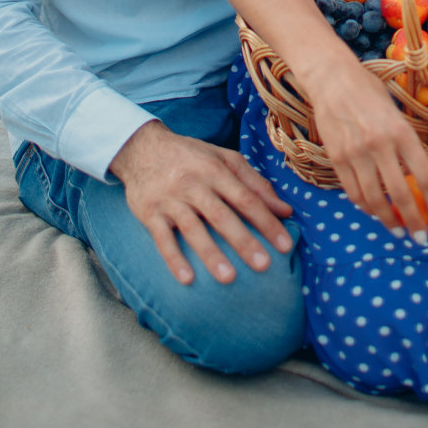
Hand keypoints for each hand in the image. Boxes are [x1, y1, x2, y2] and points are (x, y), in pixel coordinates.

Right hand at [109, 119, 294, 285]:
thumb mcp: (224, 159)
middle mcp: (194, 184)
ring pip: (193, 229)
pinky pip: (162, 239)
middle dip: (243, 241)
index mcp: (216, 170)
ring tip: (229, 278)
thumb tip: (285, 210)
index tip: (285, 246)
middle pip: (222, 215)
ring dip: (211, 254)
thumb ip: (255, 183)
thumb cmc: (192, 157)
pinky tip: (187, 279)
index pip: (247, 198)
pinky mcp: (150, 213)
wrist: (142, 148)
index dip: (267, 222)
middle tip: (263, 266)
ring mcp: (171, 200)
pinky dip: (174, 259)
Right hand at [309, 64, 427, 239]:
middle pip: (401, 195)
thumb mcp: (396, 113)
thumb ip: (407, 143)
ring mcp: (356, 153)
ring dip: (389, 221)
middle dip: (414, 222)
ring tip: (398, 232)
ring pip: (374, 200)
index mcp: (402, 132)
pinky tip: (374, 212)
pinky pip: (353, 192)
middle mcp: (380, 144)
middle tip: (422, 237)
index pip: (426, 177)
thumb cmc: (369, 92)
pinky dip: (365, 207)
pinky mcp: (336, 158)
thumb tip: (419, 177)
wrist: (331, 79)